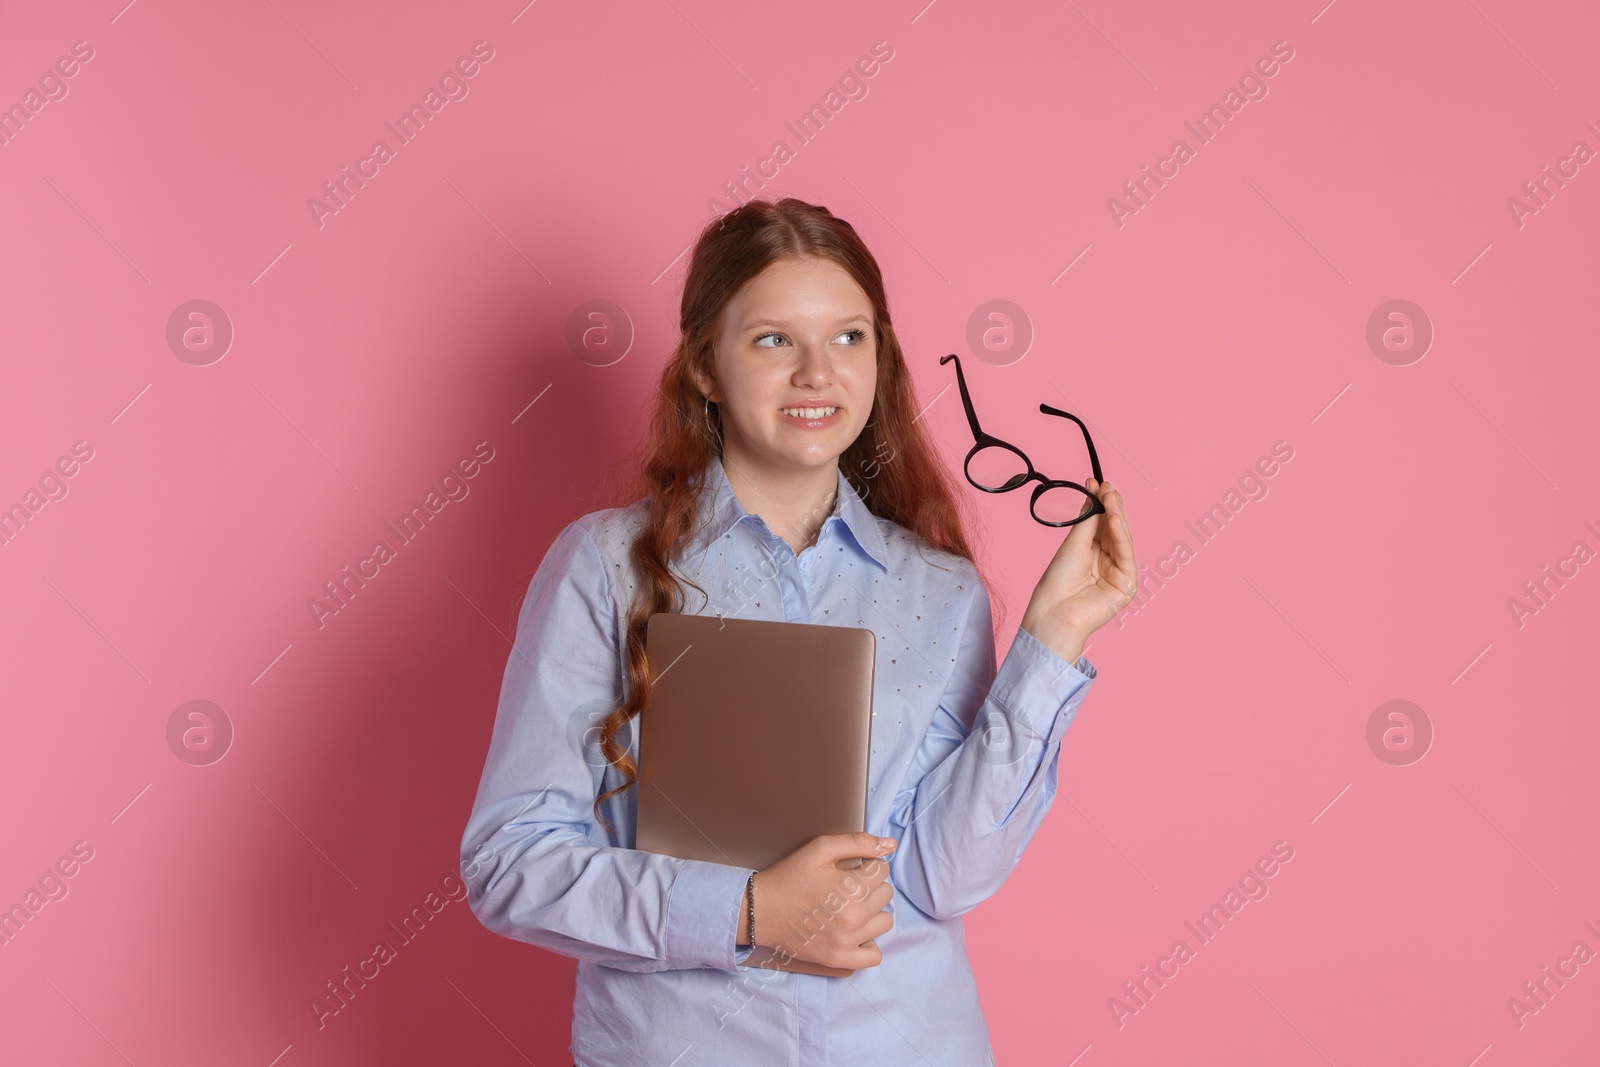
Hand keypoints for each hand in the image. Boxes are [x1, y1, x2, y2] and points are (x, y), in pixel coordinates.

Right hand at [745, 832, 896, 969]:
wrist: (760, 911)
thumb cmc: (789, 876)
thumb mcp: (820, 848)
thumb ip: (858, 842)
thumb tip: (891, 845)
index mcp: (851, 888)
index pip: (882, 870)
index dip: (866, 865)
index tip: (849, 869)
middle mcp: (854, 917)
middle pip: (885, 894)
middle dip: (869, 886)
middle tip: (845, 887)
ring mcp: (848, 942)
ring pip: (884, 921)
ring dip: (872, 912)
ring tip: (849, 907)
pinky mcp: (840, 960)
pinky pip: (874, 955)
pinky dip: (868, 942)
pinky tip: (853, 931)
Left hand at [1019, 476, 1136, 662]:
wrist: (1054, 612)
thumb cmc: (1058, 582)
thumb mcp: (1073, 545)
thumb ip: (1088, 522)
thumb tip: (1094, 496)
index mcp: (1092, 554)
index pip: (1102, 524)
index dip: (1101, 504)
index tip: (1096, 482)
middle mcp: (1107, 563)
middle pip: (1114, 530)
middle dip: (1111, 506)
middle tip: (1106, 485)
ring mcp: (1118, 574)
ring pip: (1121, 539)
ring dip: (1116, 516)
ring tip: (1110, 496)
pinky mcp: (1126, 586)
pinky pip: (1126, 555)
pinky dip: (1120, 536)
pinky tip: (1113, 519)